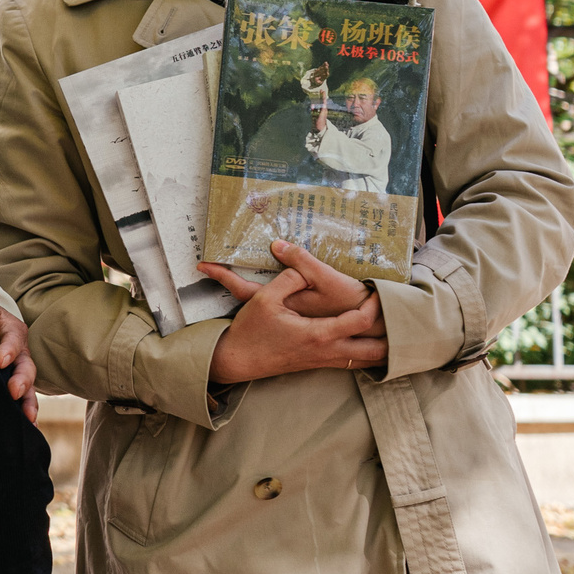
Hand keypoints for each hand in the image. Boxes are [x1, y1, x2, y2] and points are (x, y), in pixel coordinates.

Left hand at [0, 291, 39, 423]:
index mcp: (9, 328)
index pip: (14, 338)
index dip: (9, 349)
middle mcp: (18, 351)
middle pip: (26, 366)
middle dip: (22, 380)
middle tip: (13, 392)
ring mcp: (14, 370)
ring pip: (27, 388)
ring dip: (27, 403)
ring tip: (27, 420)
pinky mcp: (7, 384)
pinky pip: (18, 400)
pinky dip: (21, 414)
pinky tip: (23, 430)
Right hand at [199, 242, 387, 382]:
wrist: (239, 360)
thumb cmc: (252, 330)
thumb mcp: (265, 298)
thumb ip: (289, 279)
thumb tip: (305, 269)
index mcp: (319, 333)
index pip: (360, 321)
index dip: (374, 306)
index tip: (376, 291)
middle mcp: (327, 350)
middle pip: (375, 351)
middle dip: (393, 337)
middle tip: (398, 318)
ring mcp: (324, 360)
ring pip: (367, 361)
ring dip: (384, 350)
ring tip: (394, 333)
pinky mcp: (318, 364)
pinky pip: (353, 364)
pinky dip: (368, 356)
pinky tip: (370, 346)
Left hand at [220, 238, 378, 319]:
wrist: (373, 327)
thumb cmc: (348, 302)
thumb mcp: (325, 278)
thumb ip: (300, 263)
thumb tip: (276, 245)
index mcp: (281, 304)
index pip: (242, 289)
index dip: (222, 275)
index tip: (201, 263)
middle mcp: (282, 315)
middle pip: (246, 301)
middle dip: (228, 285)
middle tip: (208, 270)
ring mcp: (291, 321)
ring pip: (261, 307)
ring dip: (246, 295)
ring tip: (229, 277)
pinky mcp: (303, 323)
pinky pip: (276, 309)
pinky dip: (270, 301)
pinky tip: (271, 293)